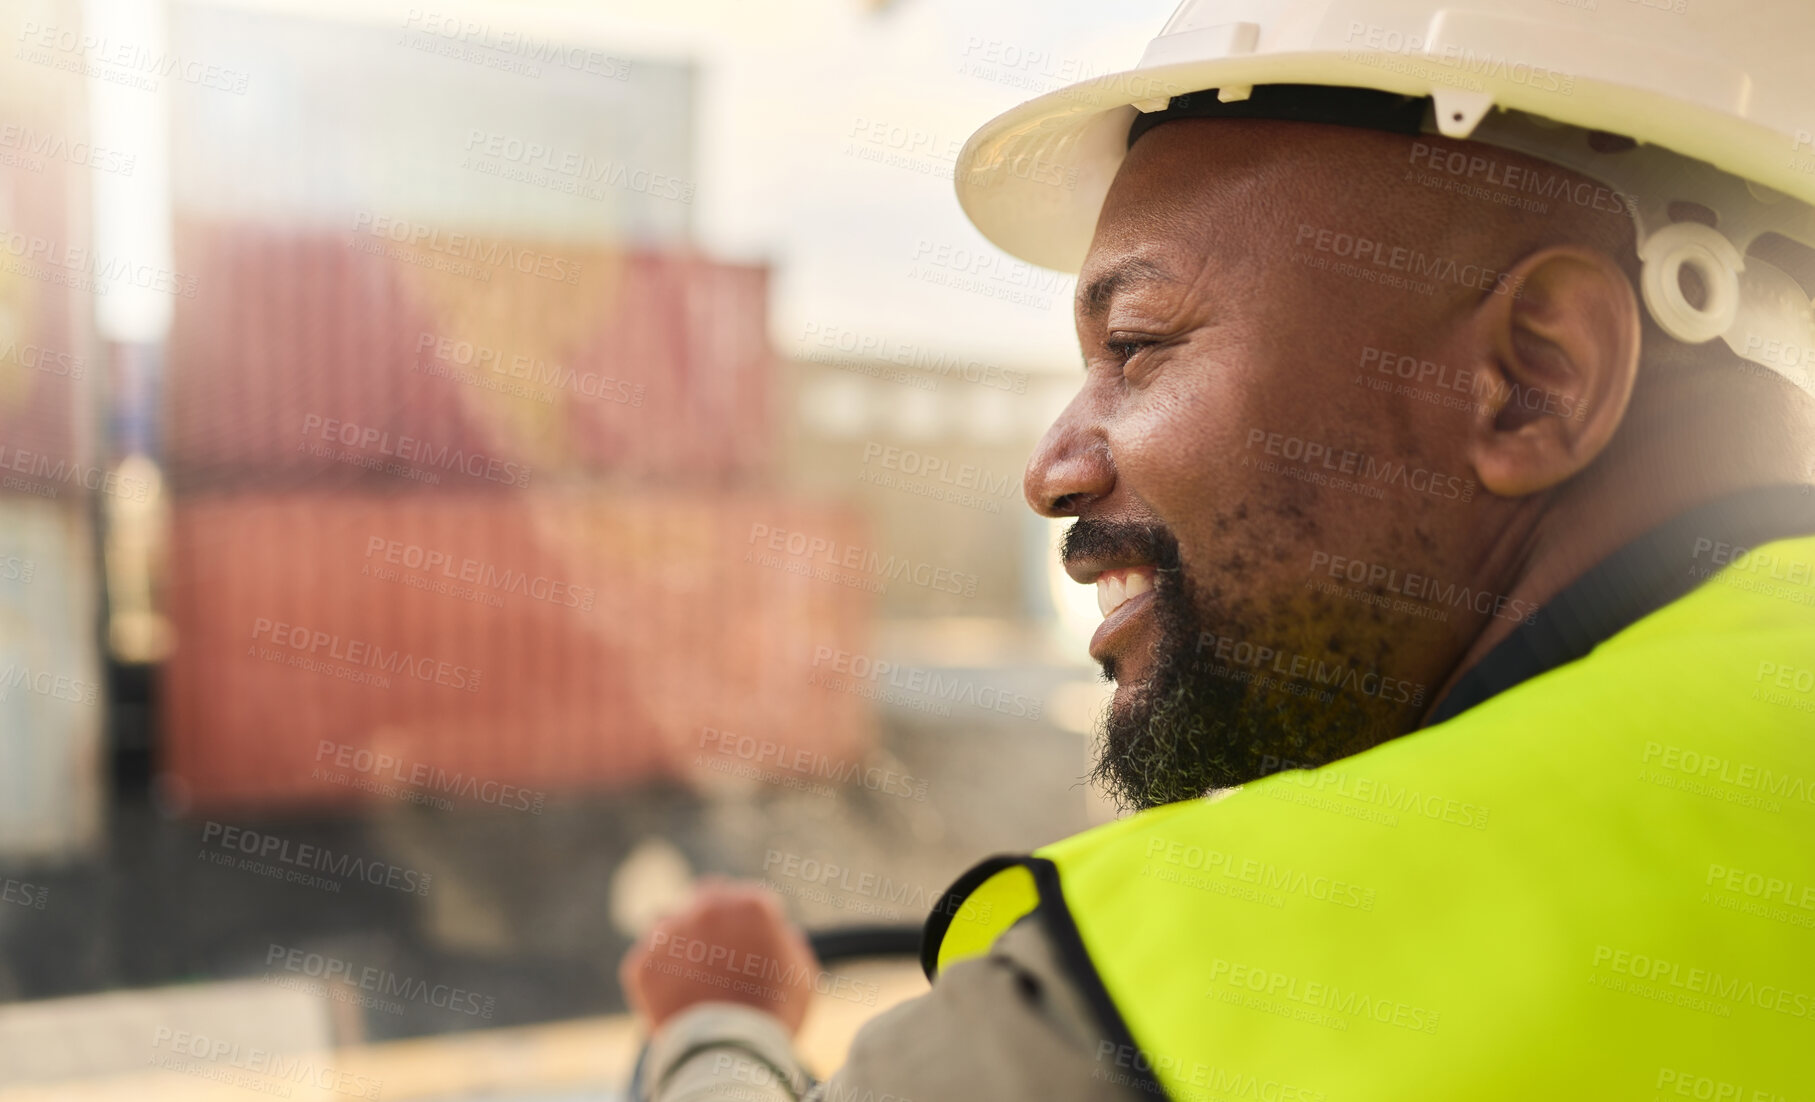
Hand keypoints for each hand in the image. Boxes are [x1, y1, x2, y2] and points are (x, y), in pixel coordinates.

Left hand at [619, 878, 821, 1035]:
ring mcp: (669, 934)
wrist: (726, 1056)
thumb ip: (786, 941)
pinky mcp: (641, 963)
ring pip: (669, 922)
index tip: (749, 937)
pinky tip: (673, 995)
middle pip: (706, 895)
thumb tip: (776, 932)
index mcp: (751, 905)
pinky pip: (648, 959)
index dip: (750, 919)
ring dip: (679, 938)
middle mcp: (707, 908)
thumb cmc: (773, 1016)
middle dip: (712, 916)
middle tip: (717, 947)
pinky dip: (658, 973)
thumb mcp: (801, 973)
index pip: (747, 897)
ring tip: (690, 973)